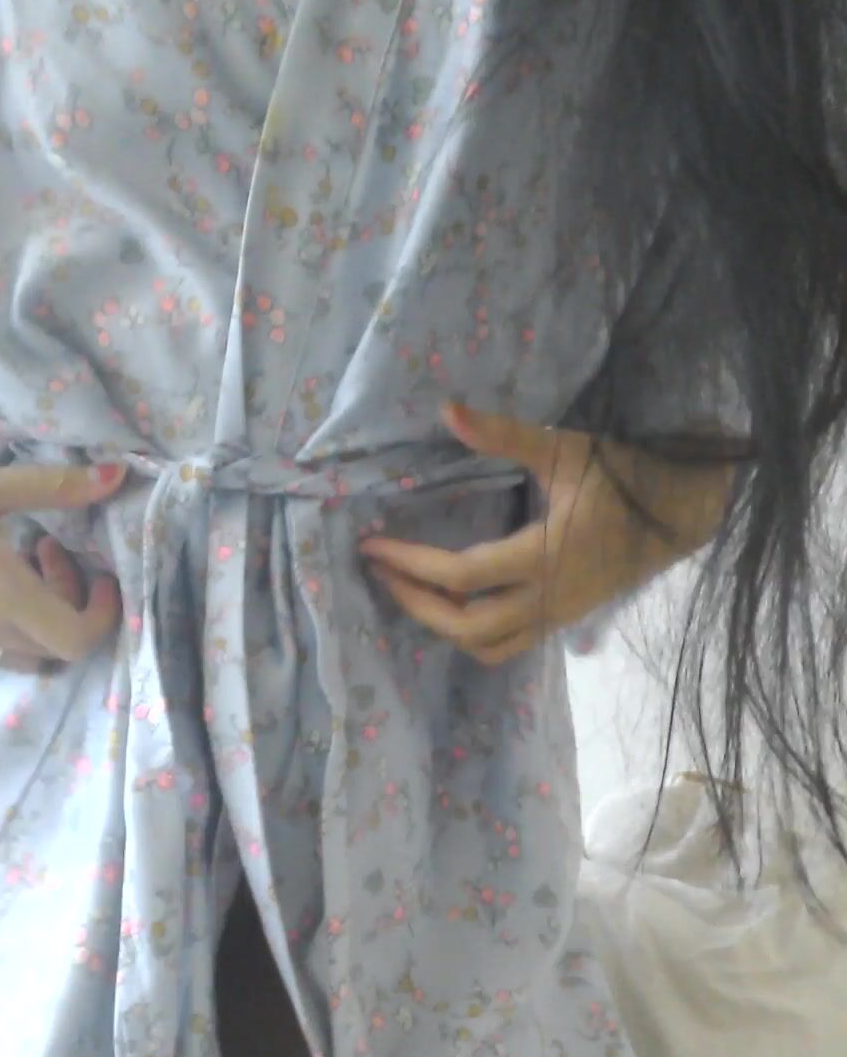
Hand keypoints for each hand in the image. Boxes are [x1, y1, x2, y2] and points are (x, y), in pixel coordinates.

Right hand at [0, 446, 128, 671]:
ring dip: (43, 613)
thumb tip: (117, 476)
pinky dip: (12, 618)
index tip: (101, 570)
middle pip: (59, 648)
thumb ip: (52, 486)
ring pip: (28, 650)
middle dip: (76, 604)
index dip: (107, 614)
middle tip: (55, 548)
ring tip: (23, 556)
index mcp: (0, 593)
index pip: (79, 641)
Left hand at [358, 402, 735, 666]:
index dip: (411, 564)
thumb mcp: (564, 448)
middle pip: (468, 627)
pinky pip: (507, 644)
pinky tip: (449, 603)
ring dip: (442, 626)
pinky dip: (470, 632)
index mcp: (548, 555)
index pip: (463, 576)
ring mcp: (558, 615)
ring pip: (488, 646)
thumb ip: (503, 434)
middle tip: (380, 572)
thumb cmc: (625, 474)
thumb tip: (446, 409)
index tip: (373, 545)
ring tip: (408, 590)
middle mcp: (550, 596)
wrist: (684, 512)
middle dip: (416, 604)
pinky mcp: (563, 619)